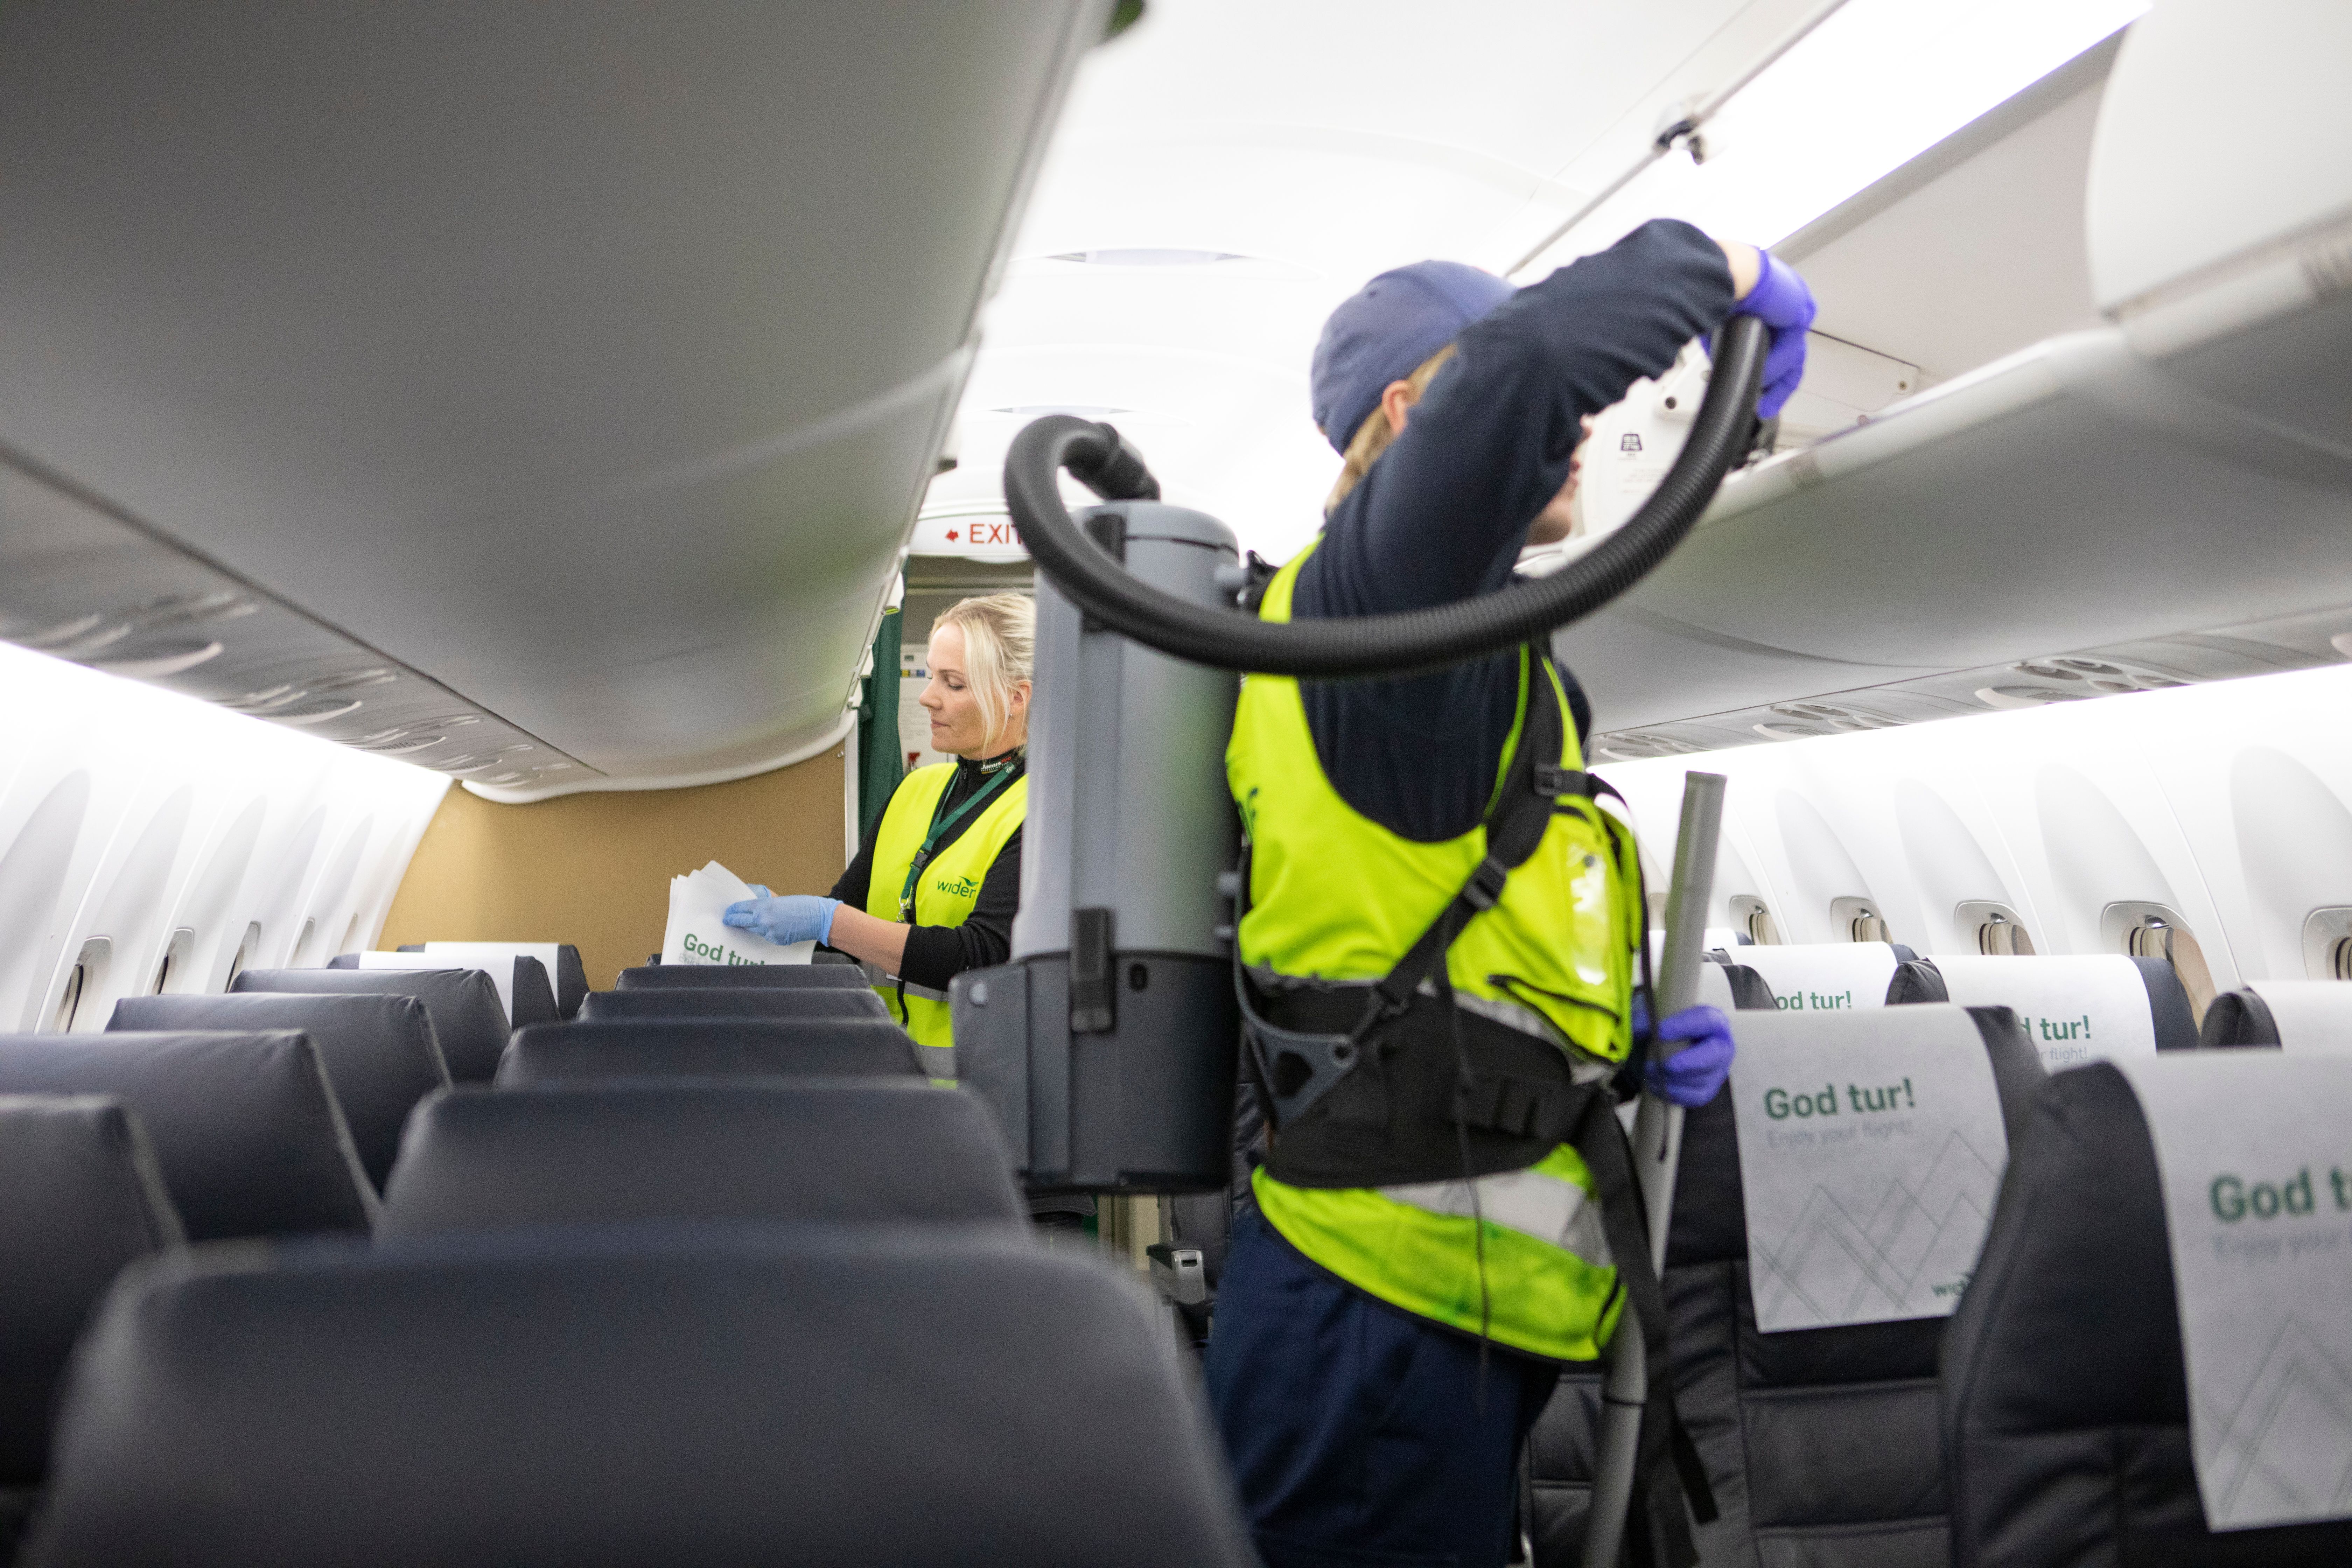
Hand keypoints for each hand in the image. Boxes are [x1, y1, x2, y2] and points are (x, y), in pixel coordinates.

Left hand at [722, 893, 838, 946]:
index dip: (733, 910)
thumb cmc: (802, 905)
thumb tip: (752, 907)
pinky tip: (766, 928)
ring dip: (749, 926)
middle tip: (727, 919)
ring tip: (743, 923)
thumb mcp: (779, 900)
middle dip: (733, 920)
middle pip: (742, 921)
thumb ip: (764, 904)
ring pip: (753, 929)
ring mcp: (769, 932)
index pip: (741, 908)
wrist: (818, 918)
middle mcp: (763, 920)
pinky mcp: (776, 940)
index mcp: (764, 906)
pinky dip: (764, 932)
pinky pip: (764, 936)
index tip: (728, 911)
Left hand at [1643, 1004, 1734, 1107]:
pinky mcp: (1709, 1089)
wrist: (1664, 1050)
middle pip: (1713, 1055)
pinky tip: (1656, 1086)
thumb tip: (1636, 1027)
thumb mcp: (1656, 1016)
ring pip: (1701, 1079)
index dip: (1682, 1026)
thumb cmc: (1666, 1030)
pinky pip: (1695, 1097)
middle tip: (1664, 1064)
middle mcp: (1721, 1046)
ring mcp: (1718, 1070)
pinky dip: (1673, 1094)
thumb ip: (1646, 1015)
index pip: (1705, 1020)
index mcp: (1713, 1021)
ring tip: (1649, 1073)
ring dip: (1672, 1079)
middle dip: (1686, 1062)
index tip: (1658, 1032)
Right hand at [1715, 251, 1814, 420]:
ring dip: (1775, 380)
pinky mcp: (1799, 312)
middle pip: (1792, 352)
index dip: (1768, 368)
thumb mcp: (1720, 324)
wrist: (1724, 272)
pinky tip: (1760, 375)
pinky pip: (1789, 350)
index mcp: (1768, 298)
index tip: (1760, 392)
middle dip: (1779, 385)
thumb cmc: (1714, 287)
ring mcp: (1796, 305)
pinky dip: (1774, 365)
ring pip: (1792, 355)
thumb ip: (1729, 343)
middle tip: (1767, 407)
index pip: (1777, 340)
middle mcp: (1786, 299)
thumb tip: (1724, 364)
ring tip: (1759, 393)